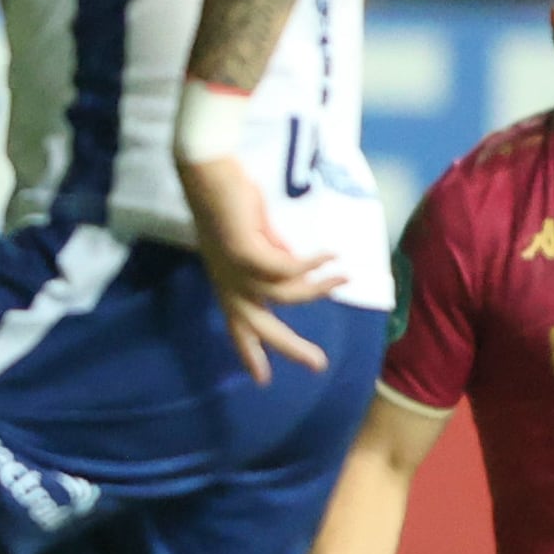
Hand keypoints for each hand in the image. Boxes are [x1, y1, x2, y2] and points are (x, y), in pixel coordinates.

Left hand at [179, 148, 347, 384]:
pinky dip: (314, 263)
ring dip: (318, 289)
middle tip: (319, 364)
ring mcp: (236, 269)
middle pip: (260, 327)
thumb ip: (274, 255)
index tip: (261, 380)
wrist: (210, 173)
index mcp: (228, 284)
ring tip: (344, 277)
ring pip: (285, 296)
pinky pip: (289, 267)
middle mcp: (230, 283)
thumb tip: (297, 267)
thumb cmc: (231, 202)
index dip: (250, 353)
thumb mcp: (256, 238)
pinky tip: (331, 254)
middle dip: (290, 347)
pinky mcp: (247, 252)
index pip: (238, 327)